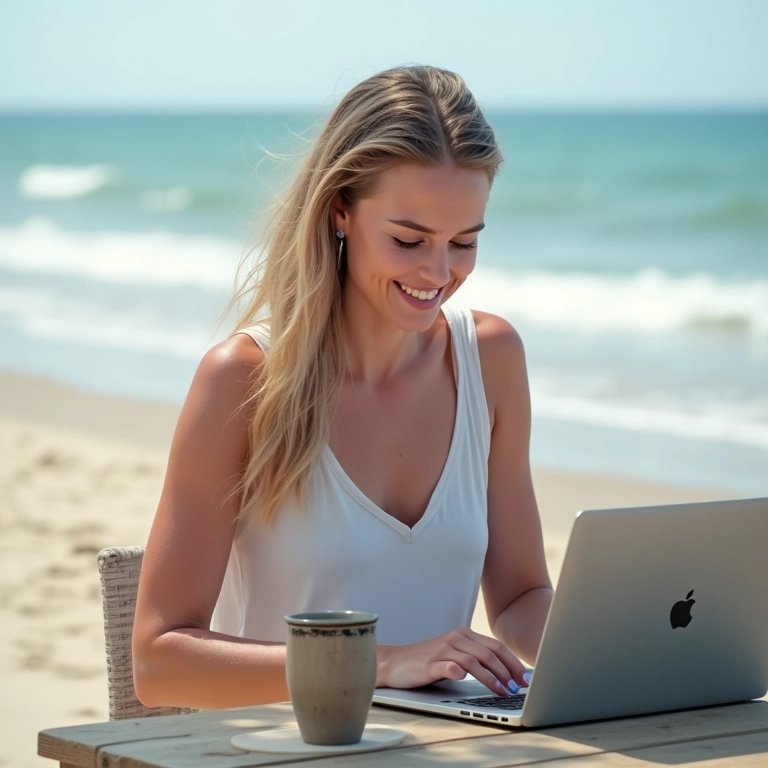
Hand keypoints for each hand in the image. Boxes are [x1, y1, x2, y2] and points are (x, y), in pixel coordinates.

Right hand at [378, 627, 526, 695]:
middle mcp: (455, 639)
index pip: (496, 646)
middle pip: (489, 653)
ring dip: (491, 678)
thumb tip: (507, 675)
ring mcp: (442, 650)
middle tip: (518, 688)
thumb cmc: (429, 661)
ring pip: (473, 661)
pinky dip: (456, 670)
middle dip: (508, 672)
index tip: (526, 679)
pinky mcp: (428, 664)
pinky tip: (462, 678)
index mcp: (464, 635)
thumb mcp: (455, 656)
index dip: (513, 663)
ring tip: (502, 692)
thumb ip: (476, 660)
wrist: (395, 662)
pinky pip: (445, 665)